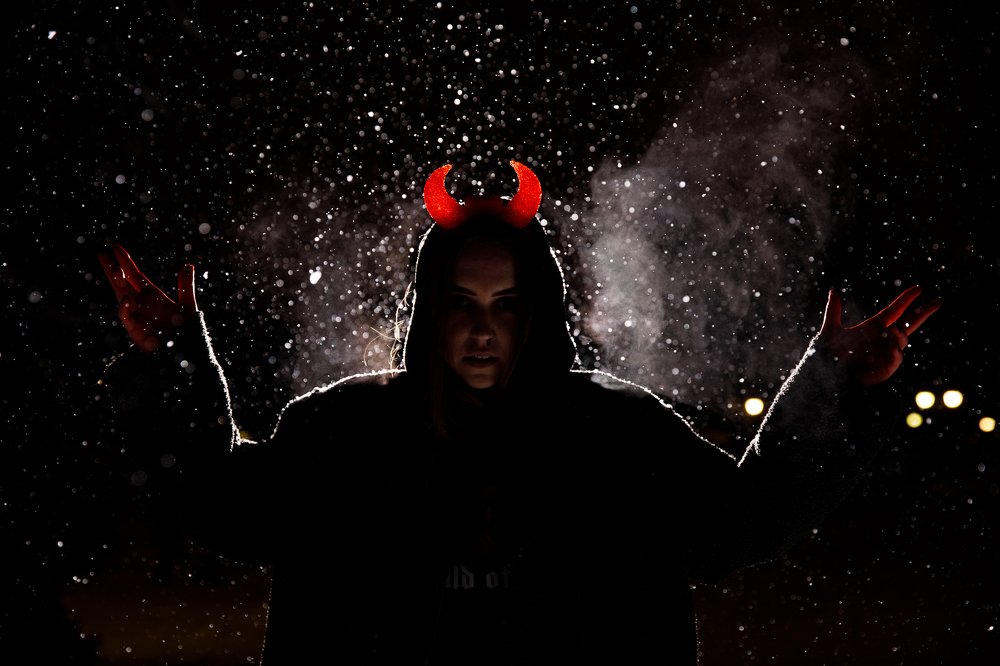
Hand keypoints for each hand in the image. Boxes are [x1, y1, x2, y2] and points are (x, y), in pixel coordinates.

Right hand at [98, 245, 198, 352]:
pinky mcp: (136, 330)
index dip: (125, 262)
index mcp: (151, 295)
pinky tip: (128, 300)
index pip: (134, 275)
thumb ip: (186, 286)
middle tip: (101, 254)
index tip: (115, 247)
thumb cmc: (184, 330)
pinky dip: (126, 309)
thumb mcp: (187, 305)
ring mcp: (136, 316)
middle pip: (122, 282)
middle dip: (112, 269)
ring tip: (116, 269)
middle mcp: (140, 303)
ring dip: (118, 284)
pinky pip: (127, 317)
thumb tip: (189, 265)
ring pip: (121, 297)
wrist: (184, 351)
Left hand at [819, 286, 939, 385]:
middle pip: (908, 323)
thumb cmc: (831, 353)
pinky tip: (892, 346)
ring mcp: (887, 351)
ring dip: (900, 333)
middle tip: (936, 303)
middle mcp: (884, 337)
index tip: (918, 289)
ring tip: (893, 329)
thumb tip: (833, 290)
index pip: (894, 310)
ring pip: (903, 338)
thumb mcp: (830, 329)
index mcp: (874, 326)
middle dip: (922, 313)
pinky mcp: (887, 366)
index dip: (906, 300)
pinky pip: (897, 355)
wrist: (831, 374)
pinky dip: (896, 349)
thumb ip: (833, 310)